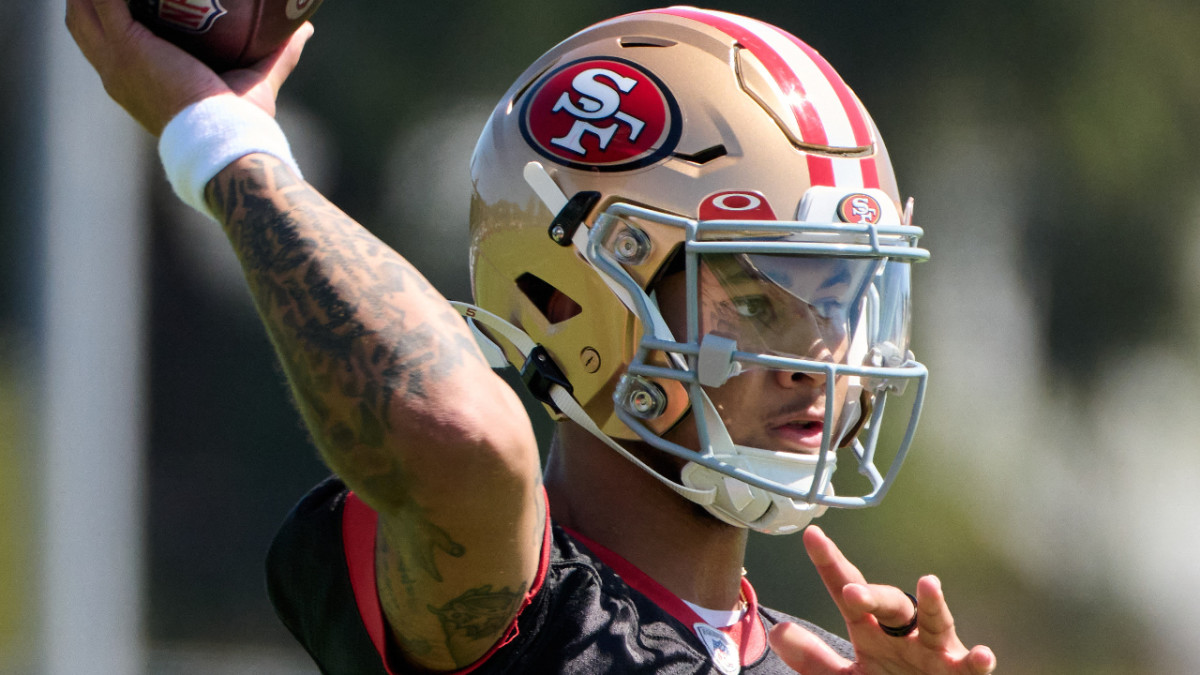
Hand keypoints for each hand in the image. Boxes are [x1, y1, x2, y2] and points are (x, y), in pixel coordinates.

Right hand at [65, 0, 312, 135]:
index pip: (101, 40)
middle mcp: (116, 74)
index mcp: (133, 83)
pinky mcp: (128, 48)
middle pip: (81, 19)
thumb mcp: (255, 80)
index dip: (103, 12)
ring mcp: (117, 61)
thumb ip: (278, 53)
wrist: (227, 144)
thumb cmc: (241, 123)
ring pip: (83, 8)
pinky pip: (104, 0)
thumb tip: (304, 29)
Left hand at [769, 526, 995, 673]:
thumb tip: (778, 631)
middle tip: (851, 591)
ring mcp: (934, 652)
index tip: (812, 535)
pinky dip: (977, 661)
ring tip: (929, 582)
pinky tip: (981, 653)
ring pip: (935, 622)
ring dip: (932, 604)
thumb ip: (814, 659)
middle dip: (873, 595)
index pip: (847, 591)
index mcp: (871, 630)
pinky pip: (969, 667)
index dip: (830, 565)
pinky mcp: (959, 674)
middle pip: (889, 604)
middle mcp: (903, 634)